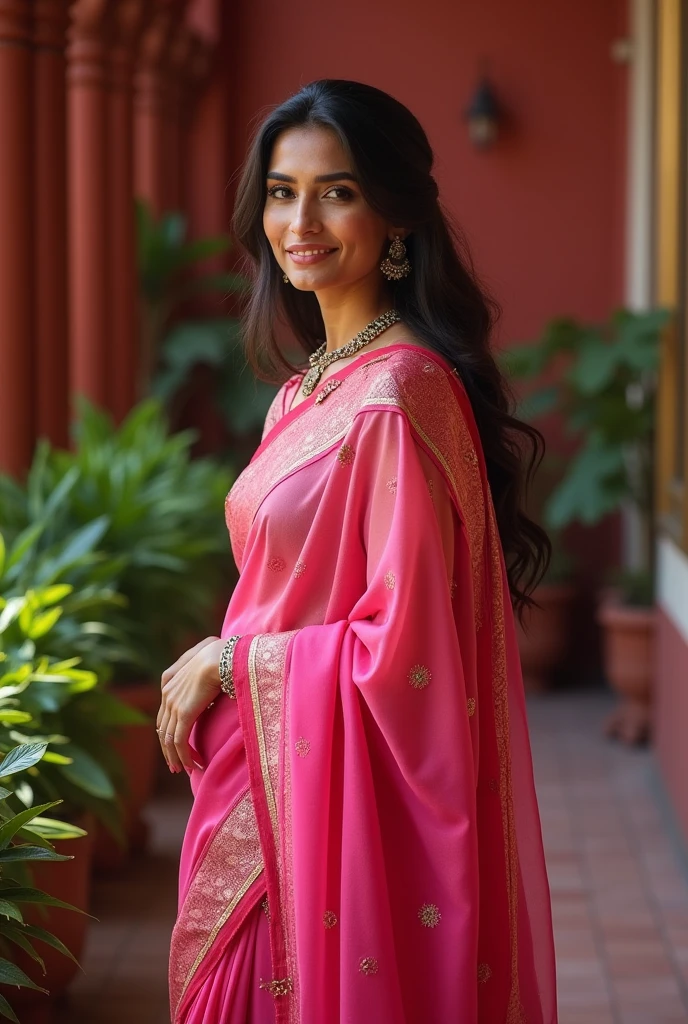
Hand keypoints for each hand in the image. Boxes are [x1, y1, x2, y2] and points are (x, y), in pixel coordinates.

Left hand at [156, 636, 224, 772]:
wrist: (221, 656)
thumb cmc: (221, 653)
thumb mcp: (205, 658)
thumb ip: (200, 665)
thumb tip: (211, 670)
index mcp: (169, 680)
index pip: (164, 712)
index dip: (169, 730)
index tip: (177, 744)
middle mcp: (167, 693)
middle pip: (163, 728)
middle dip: (168, 749)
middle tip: (176, 764)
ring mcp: (174, 704)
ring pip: (169, 739)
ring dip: (177, 757)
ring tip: (184, 770)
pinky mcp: (184, 714)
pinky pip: (180, 741)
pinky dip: (185, 756)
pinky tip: (194, 765)